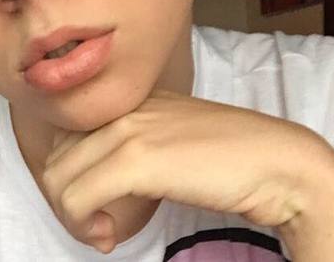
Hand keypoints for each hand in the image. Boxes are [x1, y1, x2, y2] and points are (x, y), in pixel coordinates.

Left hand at [42, 89, 333, 252]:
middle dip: (65, 197)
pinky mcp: (137, 159)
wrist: (278, 162)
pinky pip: (77, 197)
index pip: (66, 132)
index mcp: (131, 98)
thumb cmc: (230, 156)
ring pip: (58, 177)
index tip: (93, 200)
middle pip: (56, 155)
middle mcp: (123, 107)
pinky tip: (110, 235)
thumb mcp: (170, 137)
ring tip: (104, 229)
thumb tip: (101, 177)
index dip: (71, 171)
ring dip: (72, 215)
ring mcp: (128, 129)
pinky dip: (83, 225)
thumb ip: (134, 143)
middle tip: (95, 221)